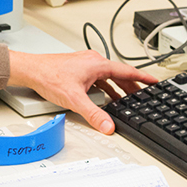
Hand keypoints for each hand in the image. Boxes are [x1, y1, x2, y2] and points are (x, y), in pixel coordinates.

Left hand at [7, 50, 154, 133]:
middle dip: (131, 86)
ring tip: (125, 100)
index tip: (155, 81)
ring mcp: (85, 64)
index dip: (143, 77)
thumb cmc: (49, 76)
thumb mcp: (75, 99)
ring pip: (108, 76)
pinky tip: (103, 97)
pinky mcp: (78, 69)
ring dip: (117, 88)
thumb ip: (94, 114)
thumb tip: (108, 126)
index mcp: (97, 64)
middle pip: (119, 74)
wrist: (30, 70)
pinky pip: (97, 78)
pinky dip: (104, 87)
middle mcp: (93, 61)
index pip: (127, 71)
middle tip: (143, 95)